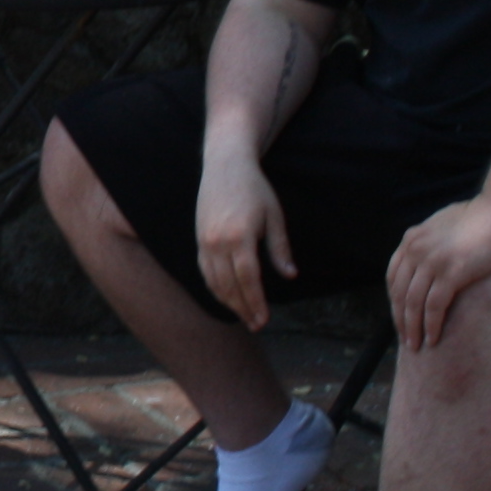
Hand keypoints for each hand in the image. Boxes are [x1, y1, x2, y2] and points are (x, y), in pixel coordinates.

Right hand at [192, 153, 295, 327]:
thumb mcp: (274, 216)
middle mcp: (218, 242)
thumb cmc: (254, 188)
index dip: (256, 302)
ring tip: (244, 316)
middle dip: (243, 309)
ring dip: (229, 303)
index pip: (248, 279)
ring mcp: (205, 242)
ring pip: (215, 282)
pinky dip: (216, 289)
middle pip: (230, 286)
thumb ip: (280, 248)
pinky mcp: (199, 240)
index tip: (263, 319)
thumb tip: (290, 276)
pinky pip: (205, 272)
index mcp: (240, 236)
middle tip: (257, 324)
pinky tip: (228, 297)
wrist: (225, 165)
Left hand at [386, 194, 490, 352]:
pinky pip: (434, 306)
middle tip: (406, 340)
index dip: (395, 302)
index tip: (401, 319)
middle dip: (401, 320)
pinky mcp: (451, 272)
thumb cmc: (479, 218)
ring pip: (413, 303)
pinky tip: (433, 338)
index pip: (393, 278)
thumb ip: (428, 243)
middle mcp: (415, 249)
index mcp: (411, 239)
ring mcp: (432, 261)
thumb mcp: (441, 227)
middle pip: (400, 293)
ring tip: (417, 346)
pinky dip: (431, 325)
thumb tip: (425, 263)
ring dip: (413, 328)